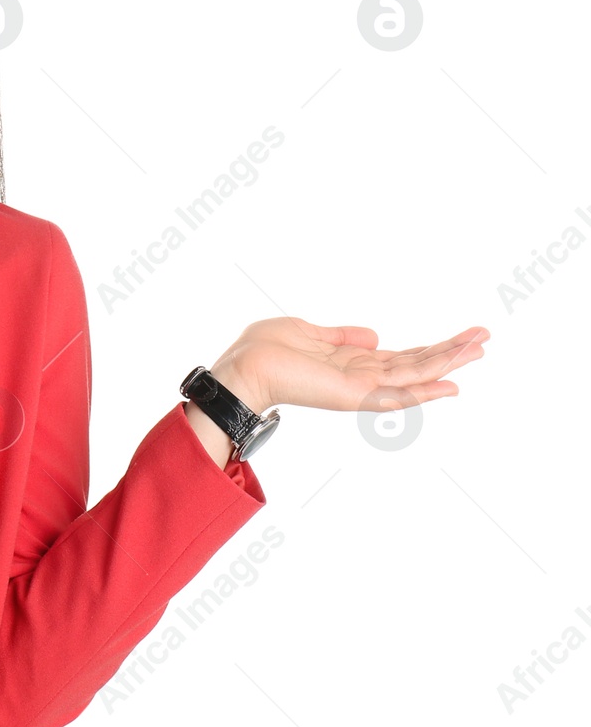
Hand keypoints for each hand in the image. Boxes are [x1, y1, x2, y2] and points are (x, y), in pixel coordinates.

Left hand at [210, 318, 488, 414]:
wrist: (241, 367)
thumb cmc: (263, 350)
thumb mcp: (308, 331)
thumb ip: (341, 335)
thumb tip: (373, 335)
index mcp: (350, 363)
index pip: (400, 357)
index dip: (431, 348)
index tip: (462, 336)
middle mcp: (360, 377)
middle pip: (415, 364)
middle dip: (450, 351)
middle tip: (486, 338)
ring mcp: (359, 388)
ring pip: (414, 376)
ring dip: (448, 363)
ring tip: (480, 349)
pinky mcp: (353, 395)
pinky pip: (395, 394)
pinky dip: (424, 391)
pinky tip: (452, 384)